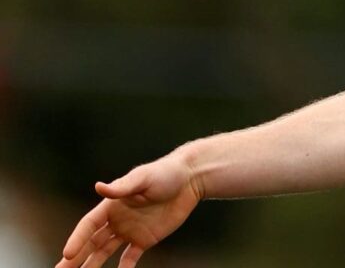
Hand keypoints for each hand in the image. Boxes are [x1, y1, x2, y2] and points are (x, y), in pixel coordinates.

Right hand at [57, 155, 202, 267]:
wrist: (190, 179)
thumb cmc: (165, 173)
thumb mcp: (143, 178)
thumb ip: (122, 187)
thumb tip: (98, 186)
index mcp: (111, 205)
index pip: (88, 225)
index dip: (77, 239)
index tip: (67, 254)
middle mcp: (116, 220)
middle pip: (90, 242)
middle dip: (75, 257)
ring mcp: (129, 230)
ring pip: (105, 252)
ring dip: (91, 264)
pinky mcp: (145, 238)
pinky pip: (130, 257)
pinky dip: (123, 267)